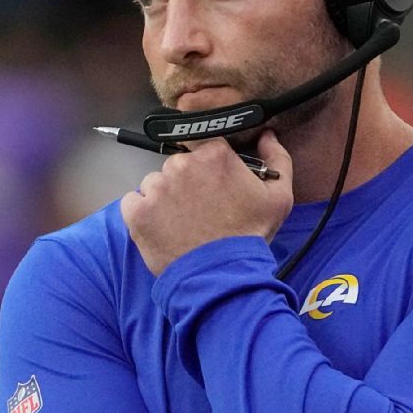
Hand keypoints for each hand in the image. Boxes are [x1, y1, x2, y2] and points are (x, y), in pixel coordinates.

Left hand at [121, 130, 293, 275]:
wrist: (222, 276)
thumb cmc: (249, 236)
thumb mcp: (279, 197)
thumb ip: (277, 159)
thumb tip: (267, 136)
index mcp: (214, 155)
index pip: (207, 151)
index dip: (211, 171)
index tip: (216, 190)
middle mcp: (181, 164)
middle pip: (179, 165)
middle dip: (187, 183)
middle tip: (200, 210)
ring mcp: (156, 187)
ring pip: (155, 183)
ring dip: (164, 198)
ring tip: (181, 223)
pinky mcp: (137, 210)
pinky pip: (134, 202)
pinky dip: (143, 213)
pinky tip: (162, 229)